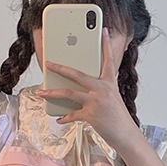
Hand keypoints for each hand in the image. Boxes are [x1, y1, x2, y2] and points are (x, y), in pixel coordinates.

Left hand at [36, 27, 135, 149]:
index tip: (104, 31)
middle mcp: (102, 89)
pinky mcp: (91, 115)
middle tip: (48, 63)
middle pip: (77, 74)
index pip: (108, 60)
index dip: (106, 45)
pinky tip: (58, 119)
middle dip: (60, 68)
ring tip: (41, 93)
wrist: (126, 134)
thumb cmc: (118, 117)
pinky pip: (72, 115)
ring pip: (69, 93)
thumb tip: (78, 89)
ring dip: (52, 93)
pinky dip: (64, 118)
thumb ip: (98, 90)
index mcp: (109, 83)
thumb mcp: (112, 99)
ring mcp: (96, 102)